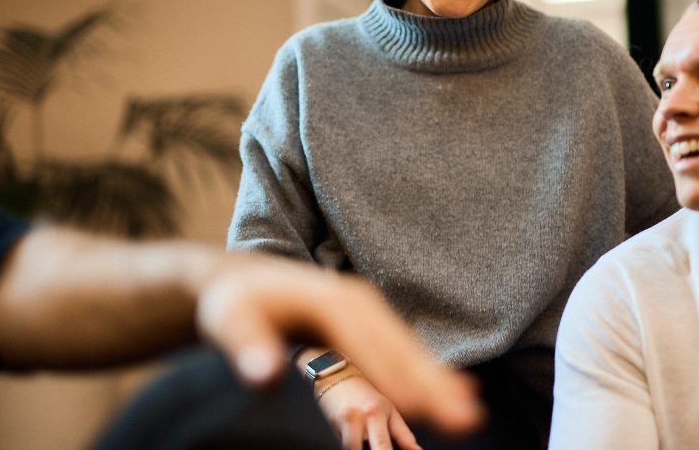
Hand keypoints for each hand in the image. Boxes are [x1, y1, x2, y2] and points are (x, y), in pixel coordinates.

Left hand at [195, 256, 483, 437]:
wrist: (239, 281)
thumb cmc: (233, 305)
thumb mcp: (228, 321)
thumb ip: (246, 346)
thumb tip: (264, 374)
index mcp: (329, 300)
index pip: (365, 342)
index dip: (390, 372)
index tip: (415, 403)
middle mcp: (357, 301)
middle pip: (399, 346)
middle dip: (432, 381)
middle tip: (466, 417)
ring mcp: (367, 311)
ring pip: (408, 349)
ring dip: (438, 381)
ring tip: (470, 414)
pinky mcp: (368, 324)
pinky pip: (402, 350)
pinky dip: (427, 372)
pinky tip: (453, 392)